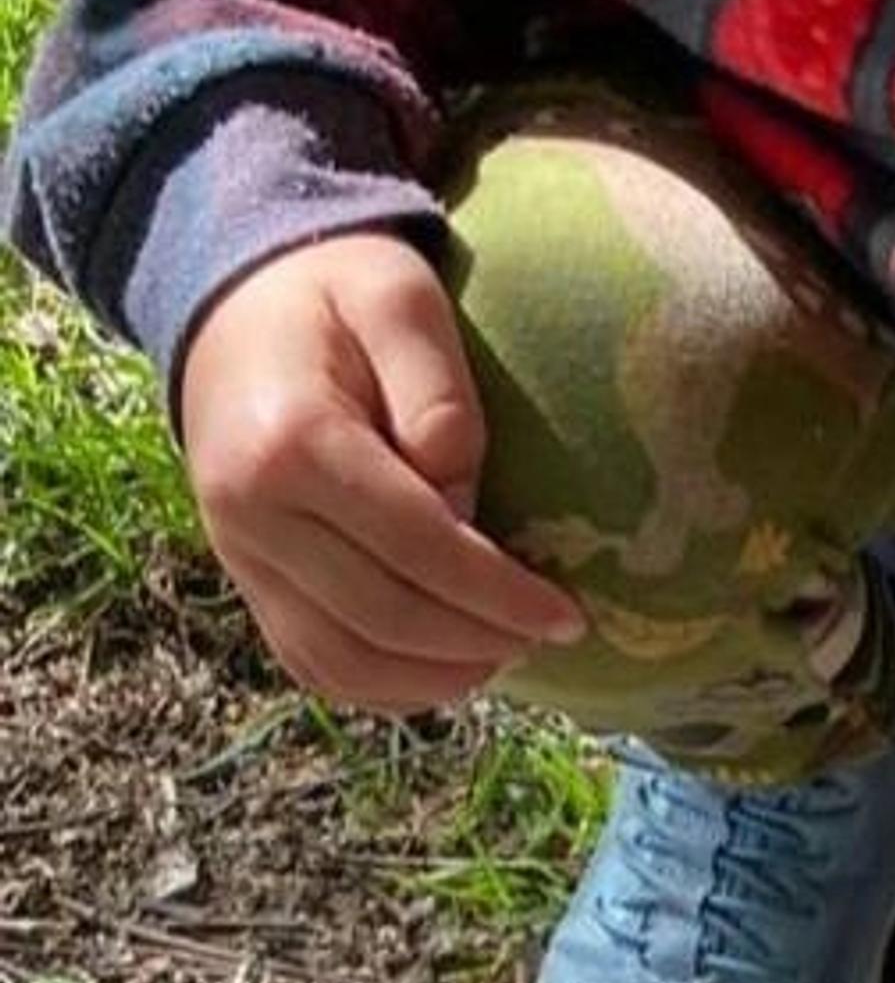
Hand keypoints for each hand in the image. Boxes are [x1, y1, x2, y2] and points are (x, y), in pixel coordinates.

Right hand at [178, 232, 583, 710]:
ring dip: (437, 678)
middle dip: (481, 641)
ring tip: (505, 652)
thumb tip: (462, 503)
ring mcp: (238, 554)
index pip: (417, 549)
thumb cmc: (336, 296)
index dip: (502, 595)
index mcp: (291, 444)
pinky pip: (315, 664)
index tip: (570, 615)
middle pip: (384, 617)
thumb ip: (442, 398)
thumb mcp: (403, 300)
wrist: (236, 305)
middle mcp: (248, 512)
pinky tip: (448, 667)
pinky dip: (386, 686)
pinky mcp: (245, 580)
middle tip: (548, 635)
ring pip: (345, 661)